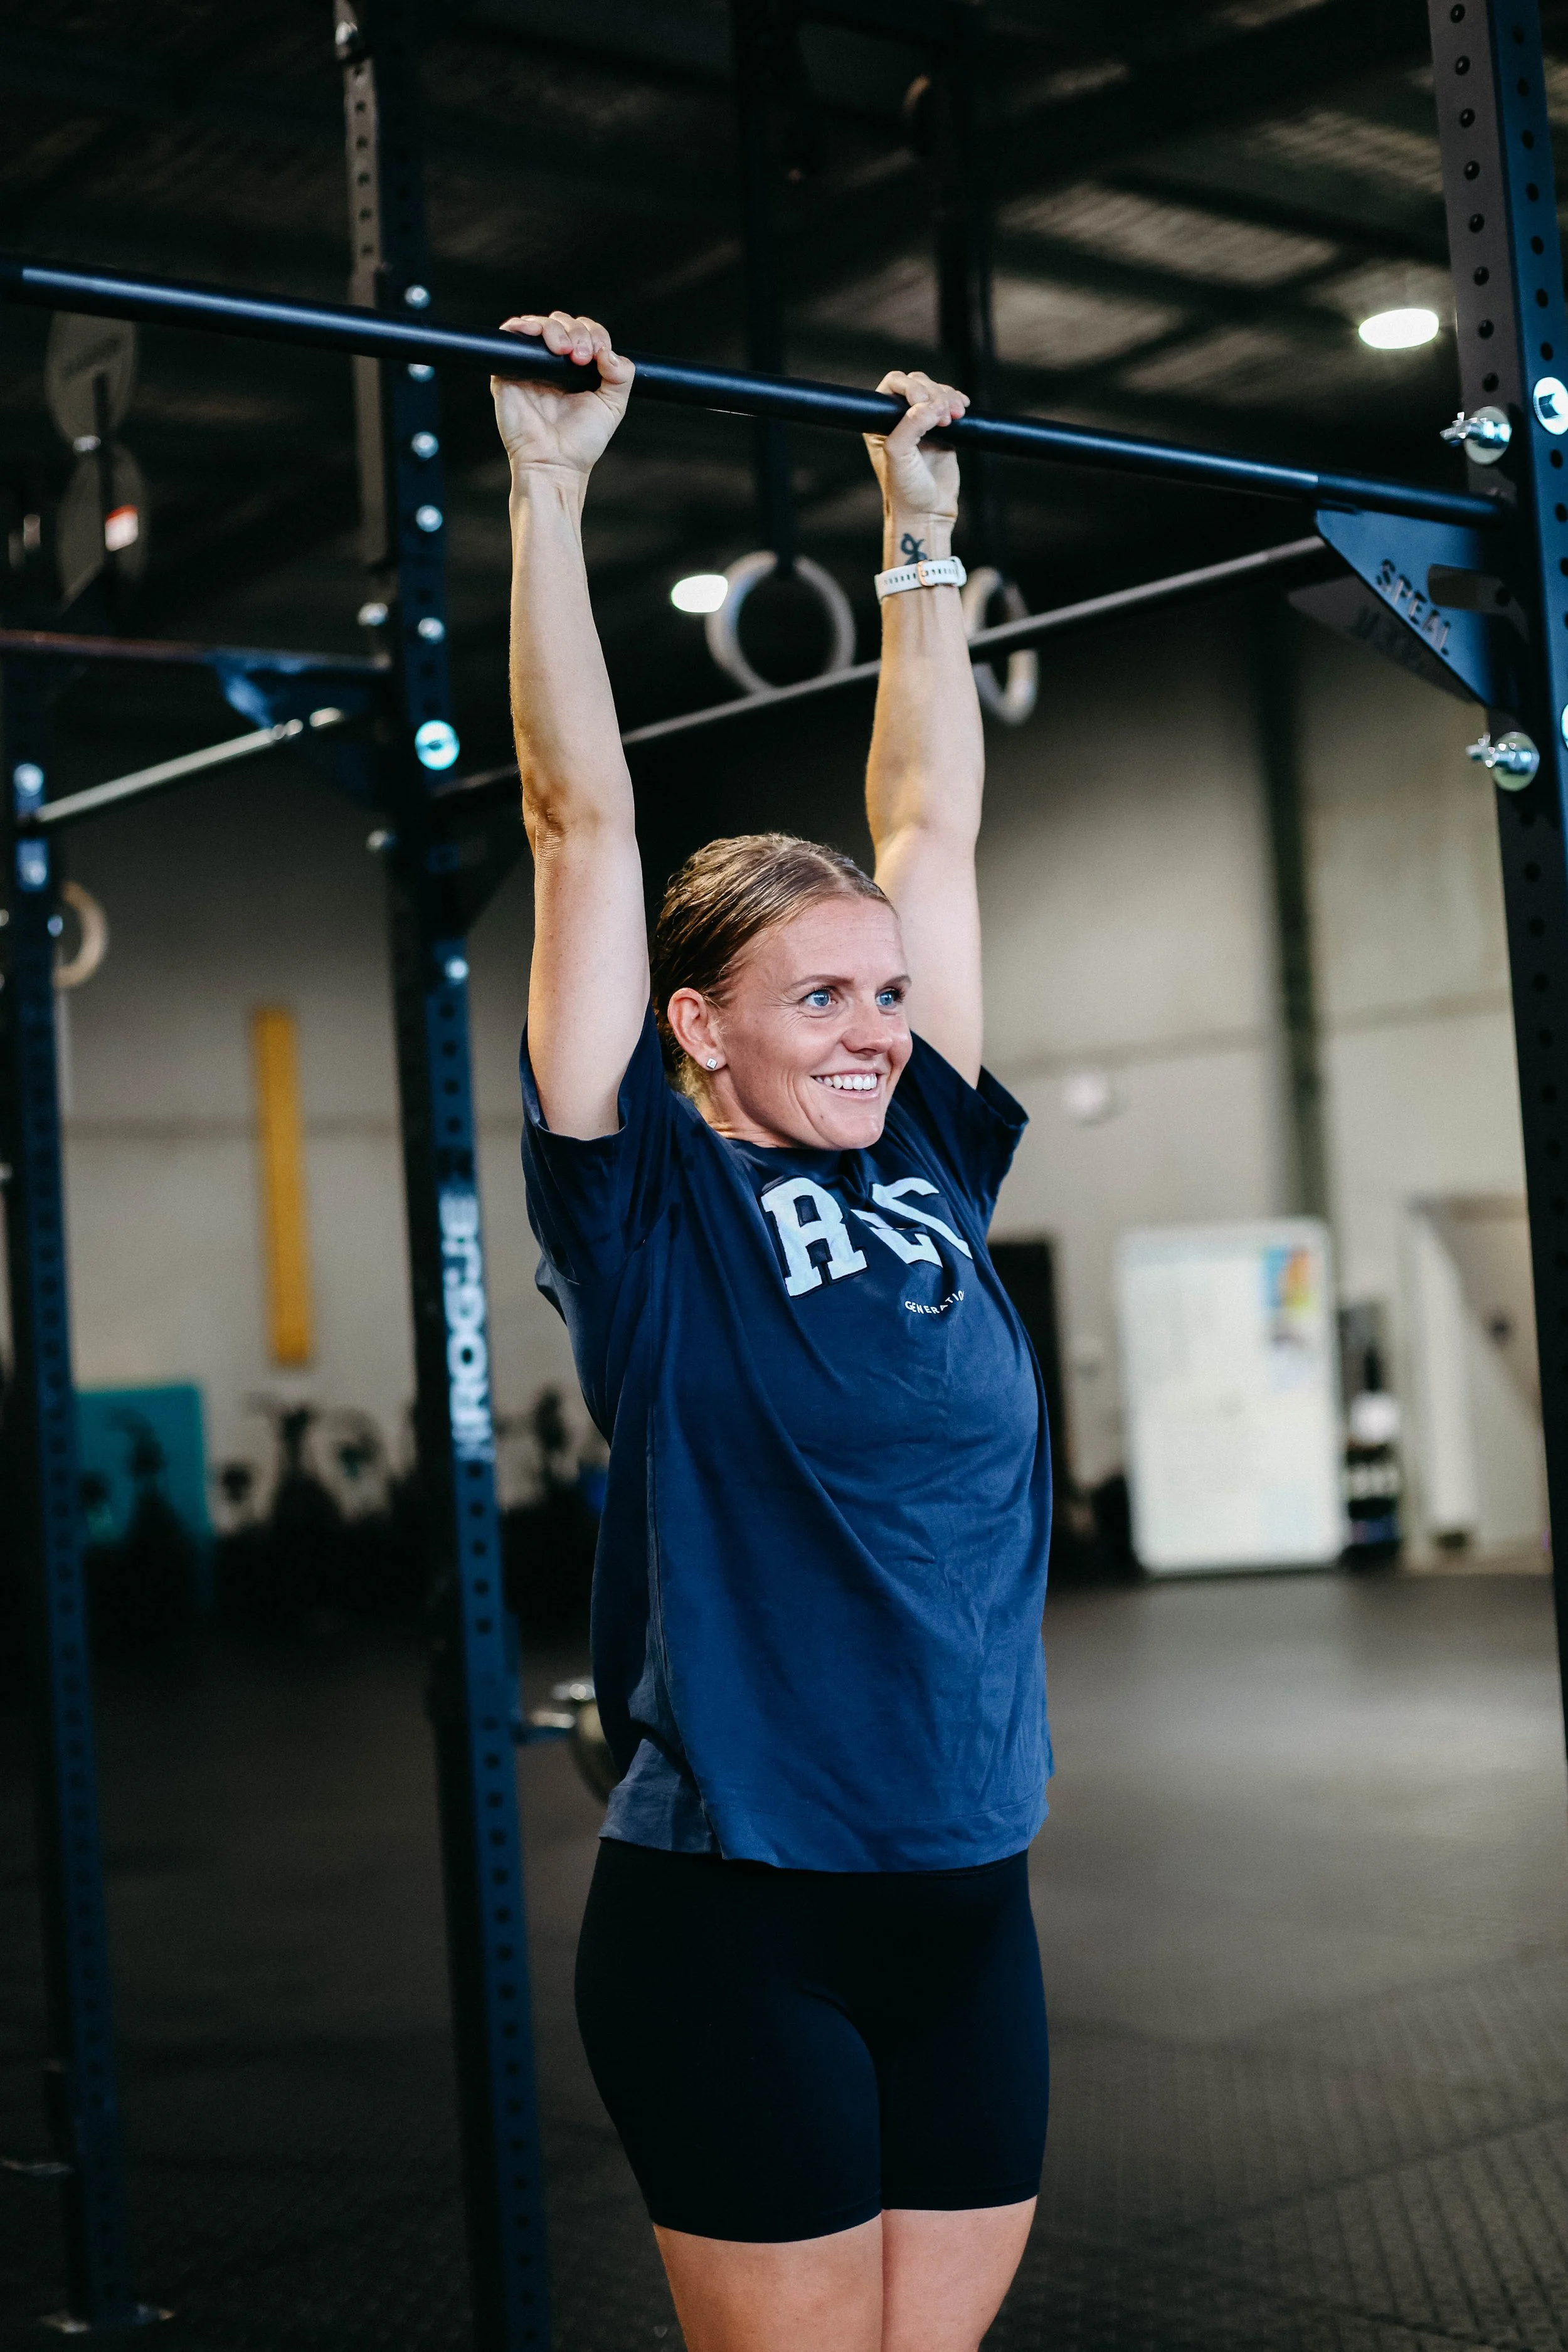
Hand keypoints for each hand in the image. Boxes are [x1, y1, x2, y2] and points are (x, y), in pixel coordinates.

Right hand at [492, 311, 633, 477]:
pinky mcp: (507, 371)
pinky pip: (510, 336)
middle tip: (582, 356)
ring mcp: (530, 366)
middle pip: (563, 323)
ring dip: (554, 328)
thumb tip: (610, 352)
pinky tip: (535, 334)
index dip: (595, 334)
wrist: (555, 463)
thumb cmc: (580, 443)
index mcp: (577, 369)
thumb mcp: (612, 406)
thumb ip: (621, 376)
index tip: (600, 353)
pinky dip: (521, 327)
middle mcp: (553, 364)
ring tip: (564, 350)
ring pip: (539, 325)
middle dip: (577, 331)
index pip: (586, 332)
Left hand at [863, 368, 967, 541]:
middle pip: (918, 383)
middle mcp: (899, 420)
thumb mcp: (899, 455)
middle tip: (944, 417)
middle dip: (934, 393)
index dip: (911, 387)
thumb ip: (911, 425)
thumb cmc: (905, 491)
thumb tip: (932, 403)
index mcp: (880, 422)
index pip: (893, 385)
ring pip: (935, 391)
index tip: (923, 404)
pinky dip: (957, 401)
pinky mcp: (942, 431)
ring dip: (948, 397)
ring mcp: (922, 424)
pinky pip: (949, 404)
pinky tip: (963, 409)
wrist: (927, 514)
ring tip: (956, 416)